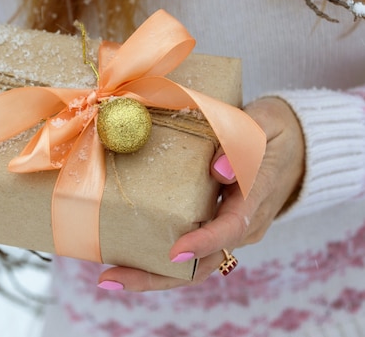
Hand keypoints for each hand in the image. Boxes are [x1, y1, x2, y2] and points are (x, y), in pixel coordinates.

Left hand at [97, 97, 304, 290]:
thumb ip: (241, 145)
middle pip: (201, 265)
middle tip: (112, 278)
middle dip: (156, 277)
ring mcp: (228, 232)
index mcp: (256, 197)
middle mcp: (243, 225)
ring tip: (109, 276)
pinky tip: (124, 256)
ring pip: (191, 267)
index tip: (174, 252)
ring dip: (150, 275)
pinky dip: (156, 259)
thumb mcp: (263, 124)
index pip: (231, 228)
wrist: (296, 147)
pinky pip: (187, 252)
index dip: (203, 243)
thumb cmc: (274, 131)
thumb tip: (218, 171)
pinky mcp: (215, 229)